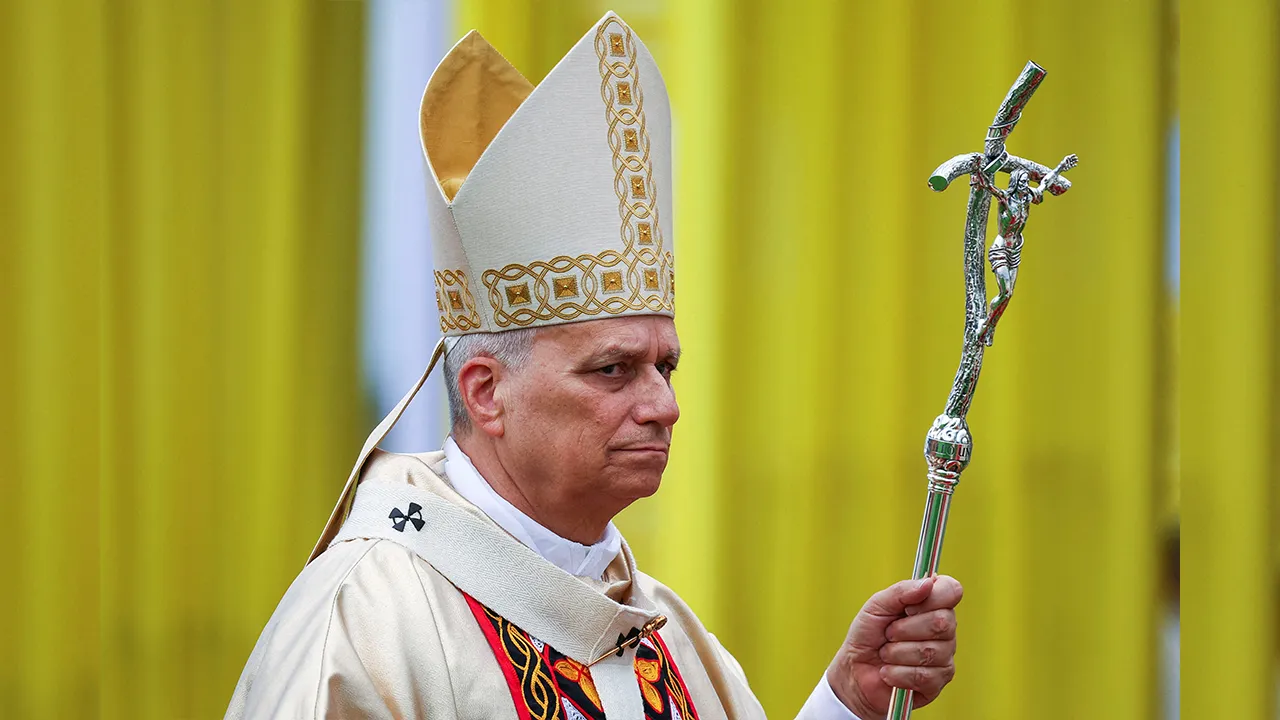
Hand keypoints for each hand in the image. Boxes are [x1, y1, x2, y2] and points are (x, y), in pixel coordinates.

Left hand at [824, 575, 962, 717]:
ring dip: (897, 653)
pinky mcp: (937, 682)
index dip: (931, 598)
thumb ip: (901, 591)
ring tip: (886, 653)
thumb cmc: (868, 634)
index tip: (907, 607)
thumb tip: (929, 582)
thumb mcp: (877, 606)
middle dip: (904, 629)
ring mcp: (944, 657)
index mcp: (932, 604)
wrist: (855, 670)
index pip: (951, 591)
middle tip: (889, 633)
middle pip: (942, 623)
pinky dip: (897, 673)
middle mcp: (945, 629)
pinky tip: (889, 671)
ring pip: (930, 651)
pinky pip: (923, 676)